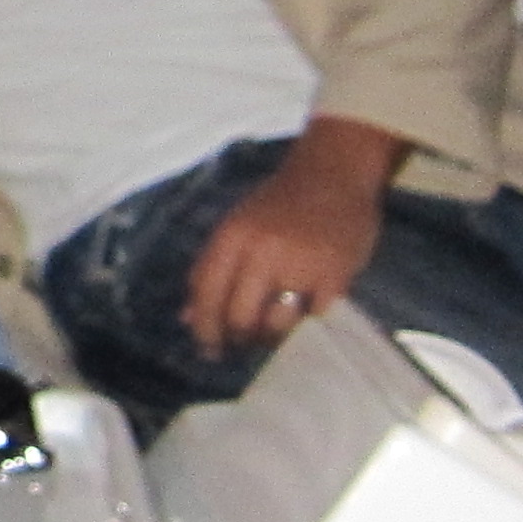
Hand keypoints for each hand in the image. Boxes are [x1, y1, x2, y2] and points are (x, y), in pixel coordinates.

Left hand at [182, 117, 406, 351]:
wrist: (333, 173)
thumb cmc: (278, 203)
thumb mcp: (236, 227)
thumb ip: (210, 270)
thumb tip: (188, 318)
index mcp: (232, 238)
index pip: (207, 296)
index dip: (205, 329)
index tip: (208, 348)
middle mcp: (262, 253)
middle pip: (240, 318)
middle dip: (238, 338)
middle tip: (242, 343)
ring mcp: (301, 266)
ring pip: (277, 325)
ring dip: (273, 334)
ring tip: (274, 329)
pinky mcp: (335, 275)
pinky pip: (314, 316)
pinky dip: (308, 316)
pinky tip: (307, 306)